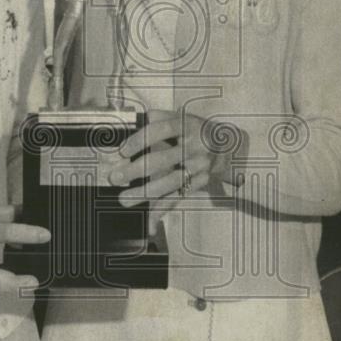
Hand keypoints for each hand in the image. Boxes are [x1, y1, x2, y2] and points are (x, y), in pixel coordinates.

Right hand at [0, 205, 48, 292]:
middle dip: (14, 281)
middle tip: (34, 281)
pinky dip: (6, 282)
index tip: (46, 235)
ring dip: (12, 286)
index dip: (27, 234)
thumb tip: (33, 213)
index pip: (4, 232)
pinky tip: (21, 281)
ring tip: (31, 283)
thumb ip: (9, 214)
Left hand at [106, 111, 216, 233]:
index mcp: (187, 125)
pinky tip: (149, 223)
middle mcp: (195, 146)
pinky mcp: (199, 183)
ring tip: (124, 200)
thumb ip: (156, 119)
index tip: (123, 151)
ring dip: (145, 193)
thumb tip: (130, 124)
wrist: (225, 145)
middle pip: (163, 159)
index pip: (162, 130)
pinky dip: (162, 210)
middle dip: (136, 170)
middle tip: (115, 177)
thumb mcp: (178, 117)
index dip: (141, 140)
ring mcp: (199, 167)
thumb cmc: (192, 130)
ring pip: (170, 182)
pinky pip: (179, 197)